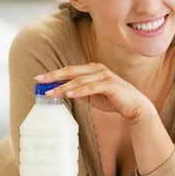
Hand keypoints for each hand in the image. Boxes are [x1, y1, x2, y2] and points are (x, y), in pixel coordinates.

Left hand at [34, 63, 154, 121]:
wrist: (135, 106)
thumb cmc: (114, 99)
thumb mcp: (93, 95)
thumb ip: (80, 91)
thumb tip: (63, 91)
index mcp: (92, 69)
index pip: (69, 70)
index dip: (54, 74)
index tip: (39, 79)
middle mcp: (97, 69)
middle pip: (71, 71)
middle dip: (54, 76)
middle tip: (39, 80)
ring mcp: (104, 75)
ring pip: (79, 80)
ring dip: (63, 86)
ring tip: (51, 93)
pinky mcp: (110, 85)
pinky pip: (91, 87)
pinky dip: (79, 90)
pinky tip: (69, 94)